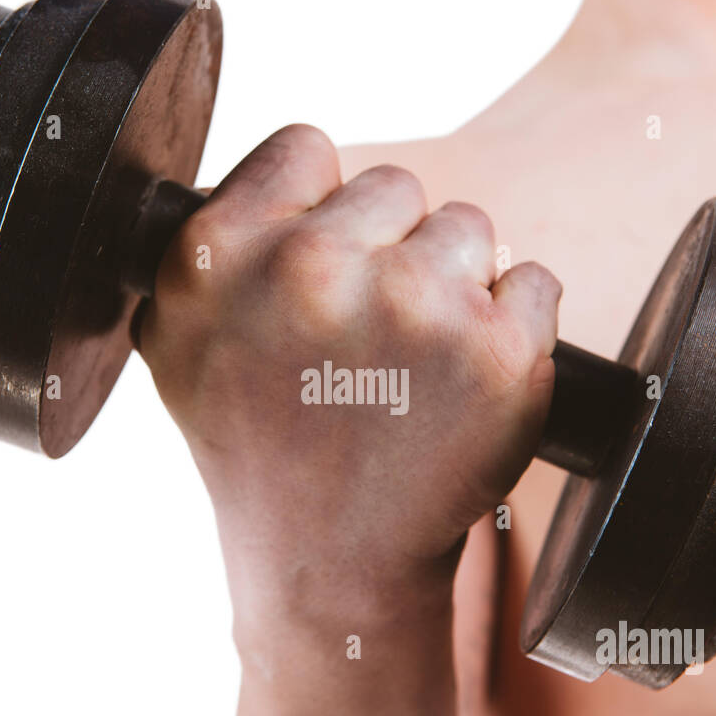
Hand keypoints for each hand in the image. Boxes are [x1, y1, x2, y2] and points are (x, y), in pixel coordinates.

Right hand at [138, 125, 560, 604]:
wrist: (332, 565)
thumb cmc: (261, 451)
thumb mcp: (182, 345)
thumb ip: (211, 248)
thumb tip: (270, 176)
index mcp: (219, 255)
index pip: (305, 150)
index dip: (320, 207)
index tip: (326, 269)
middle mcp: (309, 269)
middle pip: (396, 187)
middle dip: (392, 248)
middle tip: (370, 337)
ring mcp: (412, 306)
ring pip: (470, 229)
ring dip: (456, 285)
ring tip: (415, 367)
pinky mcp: (499, 352)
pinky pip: (533, 281)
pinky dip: (516, 326)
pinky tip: (466, 384)